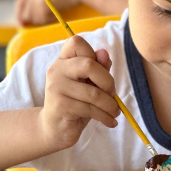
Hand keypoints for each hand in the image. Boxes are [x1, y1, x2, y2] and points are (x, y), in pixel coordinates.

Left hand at [15, 0, 81, 25]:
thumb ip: (43, 2)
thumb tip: (35, 18)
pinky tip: (58, 14)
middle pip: (26, 15)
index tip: (22, 23)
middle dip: (36, 21)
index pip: (20, 2)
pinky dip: (51, 20)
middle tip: (49, 19)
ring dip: (45, 21)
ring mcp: (36, 0)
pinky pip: (43, 20)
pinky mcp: (42, 6)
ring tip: (55, 14)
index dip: (19, 14)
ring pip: (35, 20)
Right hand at [41, 36, 120, 150]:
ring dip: (110, 105)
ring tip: (115, 112)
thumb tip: (104, 53)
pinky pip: (90, 109)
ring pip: (93, 93)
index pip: (76, 42)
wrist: (55, 128)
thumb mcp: (89, 84)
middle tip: (113, 94)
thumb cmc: (76, 103)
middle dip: (108, 81)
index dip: (93, 54)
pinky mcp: (60, 106)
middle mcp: (56, 70)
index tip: (101, 71)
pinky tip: (109, 121)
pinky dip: (105, 116)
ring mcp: (56, 87)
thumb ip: (98, 68)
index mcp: (63, 60)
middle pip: (88, 65)